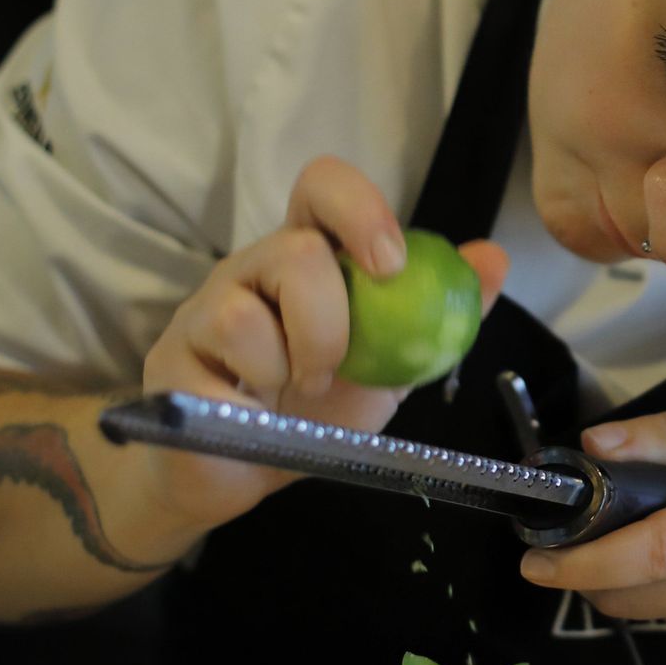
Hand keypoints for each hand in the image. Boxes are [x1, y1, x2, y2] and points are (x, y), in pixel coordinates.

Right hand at [137, 155, 507, 530]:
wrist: (249, 477)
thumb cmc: (319, 411)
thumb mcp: (392, 363)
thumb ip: (438, 313)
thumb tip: (494, 257)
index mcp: (310, 257)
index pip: (323, 187)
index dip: (360, 209)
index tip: (391, 265)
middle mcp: (254, 268)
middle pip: (292, 248)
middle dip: (330, 321)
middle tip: (333, 370)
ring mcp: (206, 308)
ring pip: (245, 309)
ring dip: (290, 365)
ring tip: (293, 395)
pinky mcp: (171, 357)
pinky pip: (216, 361)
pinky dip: (252, 393)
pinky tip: (256, 410)